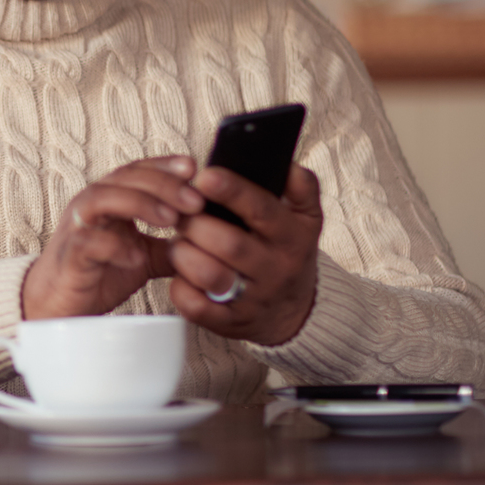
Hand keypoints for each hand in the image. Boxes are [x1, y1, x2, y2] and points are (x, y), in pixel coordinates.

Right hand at [21, 156, 203, 319]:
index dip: (164, 165)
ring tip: (170, 219)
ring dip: (139, 203)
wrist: (59, 305)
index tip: (193, 167)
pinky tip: (137, 255)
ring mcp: (77, 227)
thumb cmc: (96, 273)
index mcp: (109, 200)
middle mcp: (90, 206)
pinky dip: (114, 245)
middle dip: (162, 184)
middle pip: (124, 178)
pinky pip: (88, 242)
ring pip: (102, 198)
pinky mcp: (69, 254)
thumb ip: (169, 245)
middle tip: (194, 199)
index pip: (136, 171)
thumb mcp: (142, 255)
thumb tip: (208, 239)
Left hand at [168, 164, 322, 345]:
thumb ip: (300, 187)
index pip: (262, 209)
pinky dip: (180, 288)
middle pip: (229, 243)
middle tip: (179, 214)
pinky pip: (197, 307)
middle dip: (195, 224)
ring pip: (211, 276)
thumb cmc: (287, 253)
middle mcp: (275, 268)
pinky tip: (180, 274)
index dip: (231, 191)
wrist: (295, 311)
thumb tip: (284, 162)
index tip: (203, 176)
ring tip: (178, 242)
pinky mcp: (230, 322)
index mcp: (292, 236)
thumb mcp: (305, 218)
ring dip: (184, 255)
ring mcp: (253, 298)